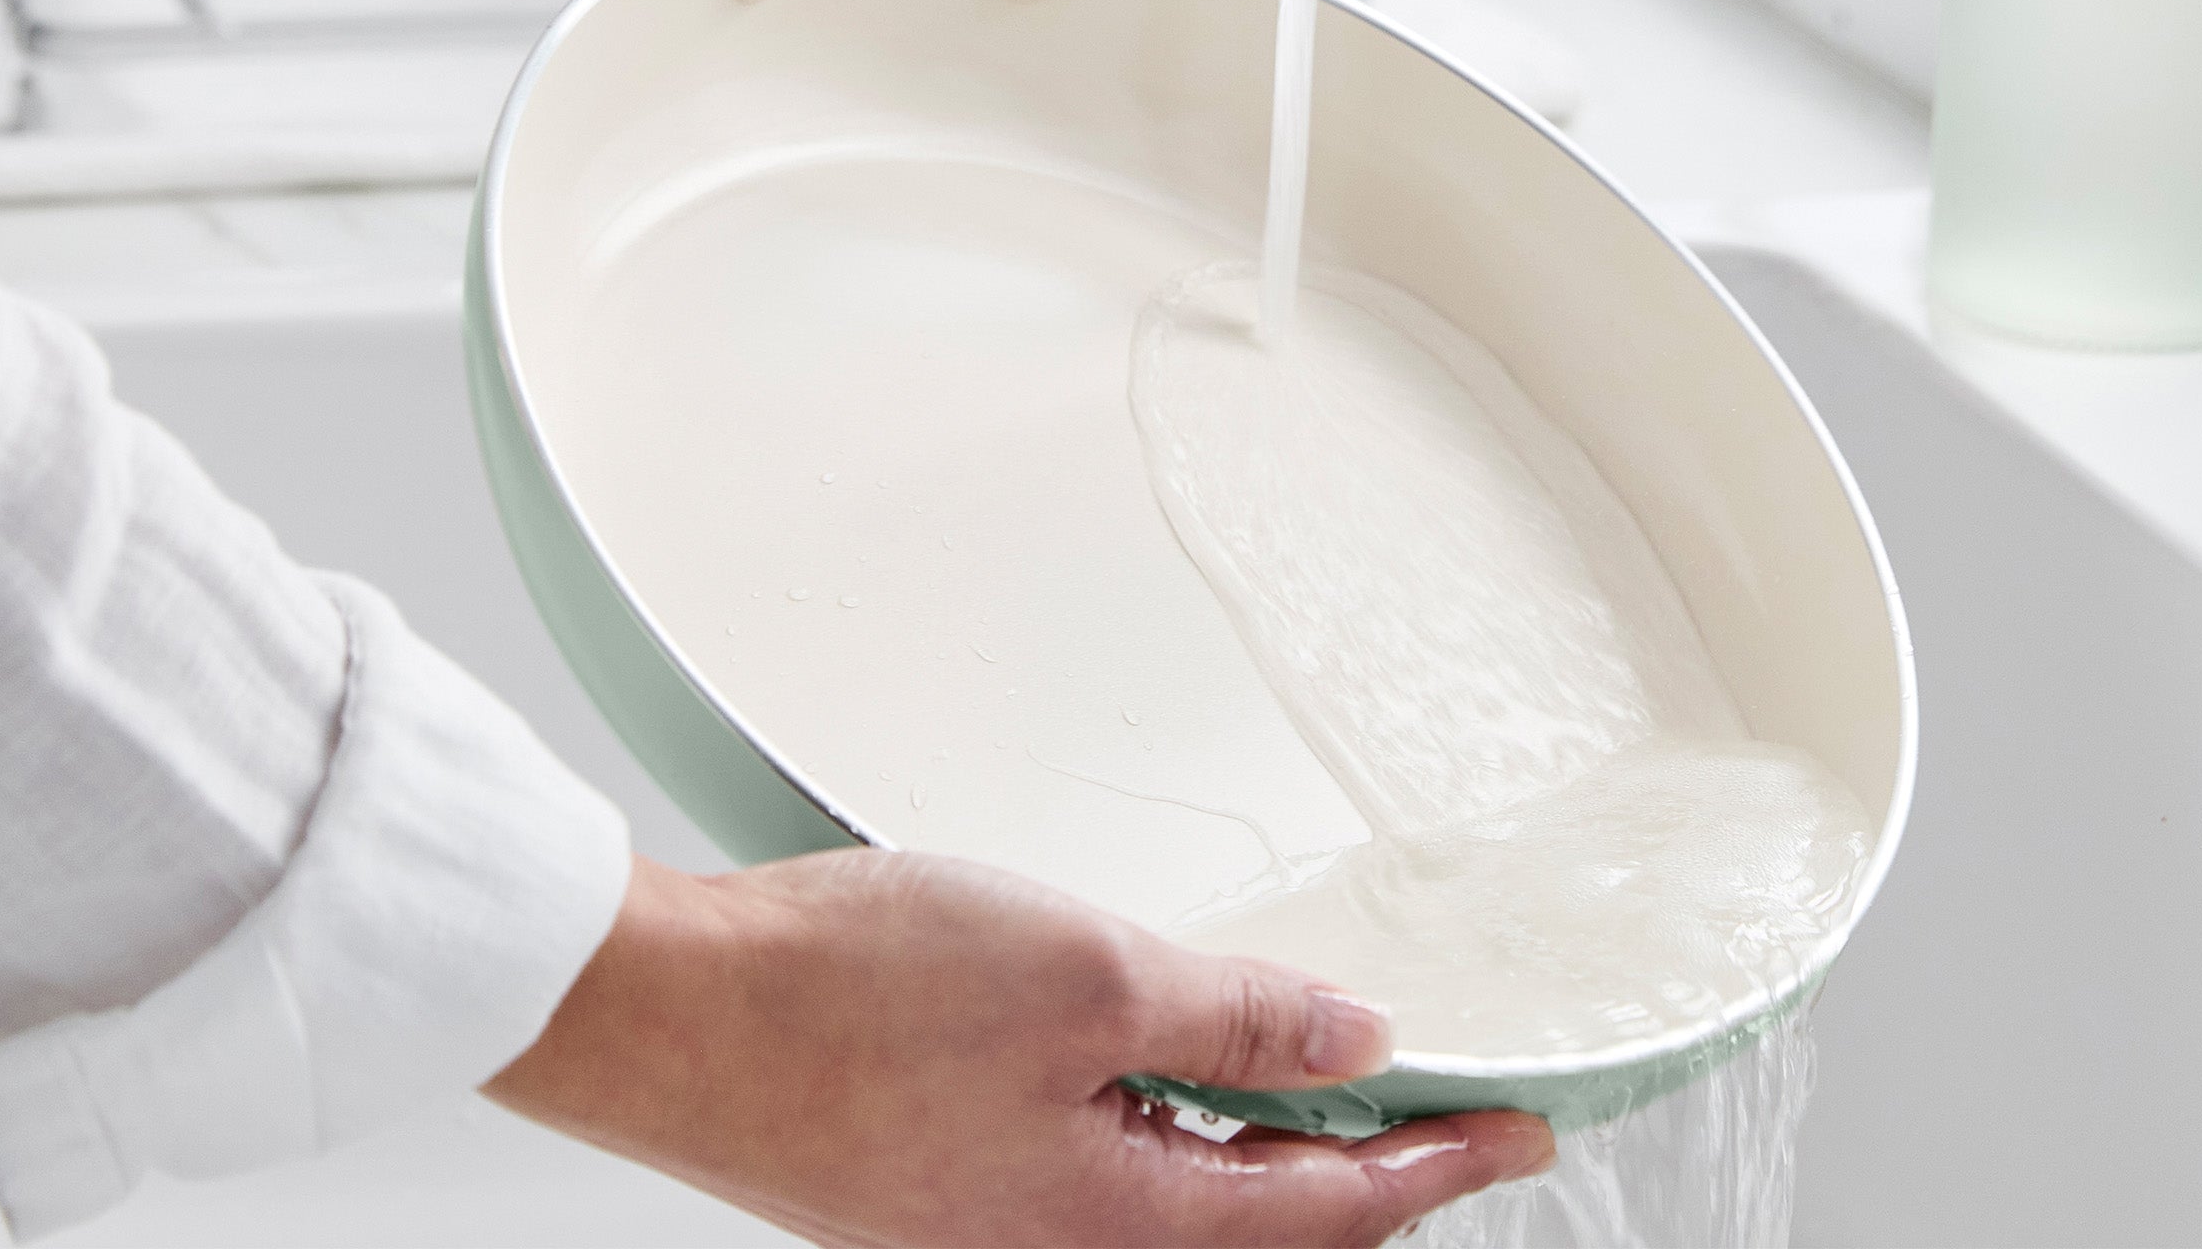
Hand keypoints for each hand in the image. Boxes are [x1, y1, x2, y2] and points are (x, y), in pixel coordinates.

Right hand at [488, 852, 1552, 1248]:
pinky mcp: (946, 1175)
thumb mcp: (1090, 980)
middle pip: (1259, 1225)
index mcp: (1116, 1227)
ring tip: (1322, 1073)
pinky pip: (1103, 1166)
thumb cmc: (854, 997)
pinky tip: (1166, 1061)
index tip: (1523, 1132)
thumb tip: (1357, 1042)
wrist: (678, 1013)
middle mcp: (1060, 1245)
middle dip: (1361, 1169)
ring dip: (1261, 1139)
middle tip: (1439, 1105)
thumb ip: (1238, 1021)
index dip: (1440, 1167)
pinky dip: (1169, 1118)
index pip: (1330, 1215)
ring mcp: (997, 1217)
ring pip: (1179, 1196)